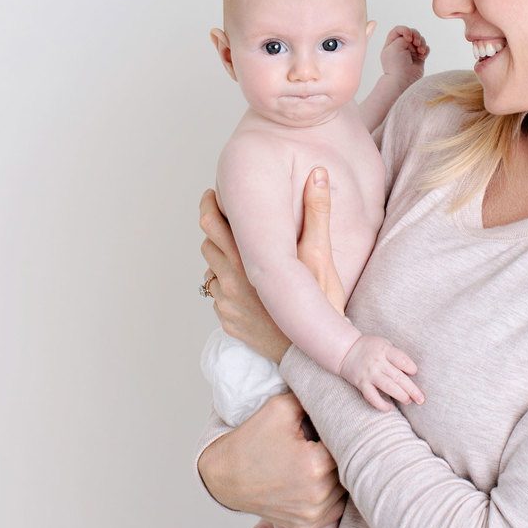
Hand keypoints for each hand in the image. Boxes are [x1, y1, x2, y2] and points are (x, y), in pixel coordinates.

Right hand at [198, 393, 345, 527]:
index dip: (339, 433)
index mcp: (315, 465)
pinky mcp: (306, 526)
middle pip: (347, 468)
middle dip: (338, 453)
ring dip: (336, 475)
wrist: (224, 476)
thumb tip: (335, 399)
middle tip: (323, 443)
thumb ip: (312, 398)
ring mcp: (312, 515)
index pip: (346, 443)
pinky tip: (314, 481)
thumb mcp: (280, 408)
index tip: (329, 427)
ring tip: (316, 461)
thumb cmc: (250, 442)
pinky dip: (329, 495)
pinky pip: (333, 509)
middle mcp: (317, 495)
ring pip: (343, 490)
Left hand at [199, 168, 346, 359]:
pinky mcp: (228, 321)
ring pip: (210, 270)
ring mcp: (226, 303)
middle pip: (207, 243)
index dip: (211, 204)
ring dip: (221, 259)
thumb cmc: (320, 303)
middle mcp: (230, 280)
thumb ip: (316, 212)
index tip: (216, 195)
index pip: (212, 223)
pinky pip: (217, 295)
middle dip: (216, 230)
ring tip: (244, 255)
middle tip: (230, 221)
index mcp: (248, 259)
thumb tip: (318, 174)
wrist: (312, 352)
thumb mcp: (321, 255)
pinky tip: (248, 285)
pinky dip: (227, 286)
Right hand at [339, 334, 423, 410]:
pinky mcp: (361, 384)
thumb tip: (412, 374)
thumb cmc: (370, 348)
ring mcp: (369, 374)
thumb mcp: (384, 344)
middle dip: (412, 390)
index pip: (402, 360)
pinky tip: (389, 408)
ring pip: (388, 387)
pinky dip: (381, 405)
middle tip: (421, 399)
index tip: (414, 373)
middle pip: (398, 377)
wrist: (345, 350)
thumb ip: (396, 356)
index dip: (411, 368)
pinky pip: (372, 397)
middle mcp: (377, 362)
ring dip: (401, 396)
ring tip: (408, 401)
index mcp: (385, 350)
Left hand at [380, 26, 428, 88]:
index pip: (398, 30)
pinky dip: (426, 50)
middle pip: (411, 33)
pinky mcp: (419, 58)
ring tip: (420, 51)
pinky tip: (423, 56)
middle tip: (416, 43)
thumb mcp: (394, 45)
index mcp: (391, 44)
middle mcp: (400, 48)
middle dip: (416, 36)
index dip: (405, 30)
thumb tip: (411, 39)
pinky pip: (425, 49)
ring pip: (419, 40)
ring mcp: (410, 53)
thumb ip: (403, 36)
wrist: (403, 81)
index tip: (408, 37)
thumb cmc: (396, 64)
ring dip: (422, 43)